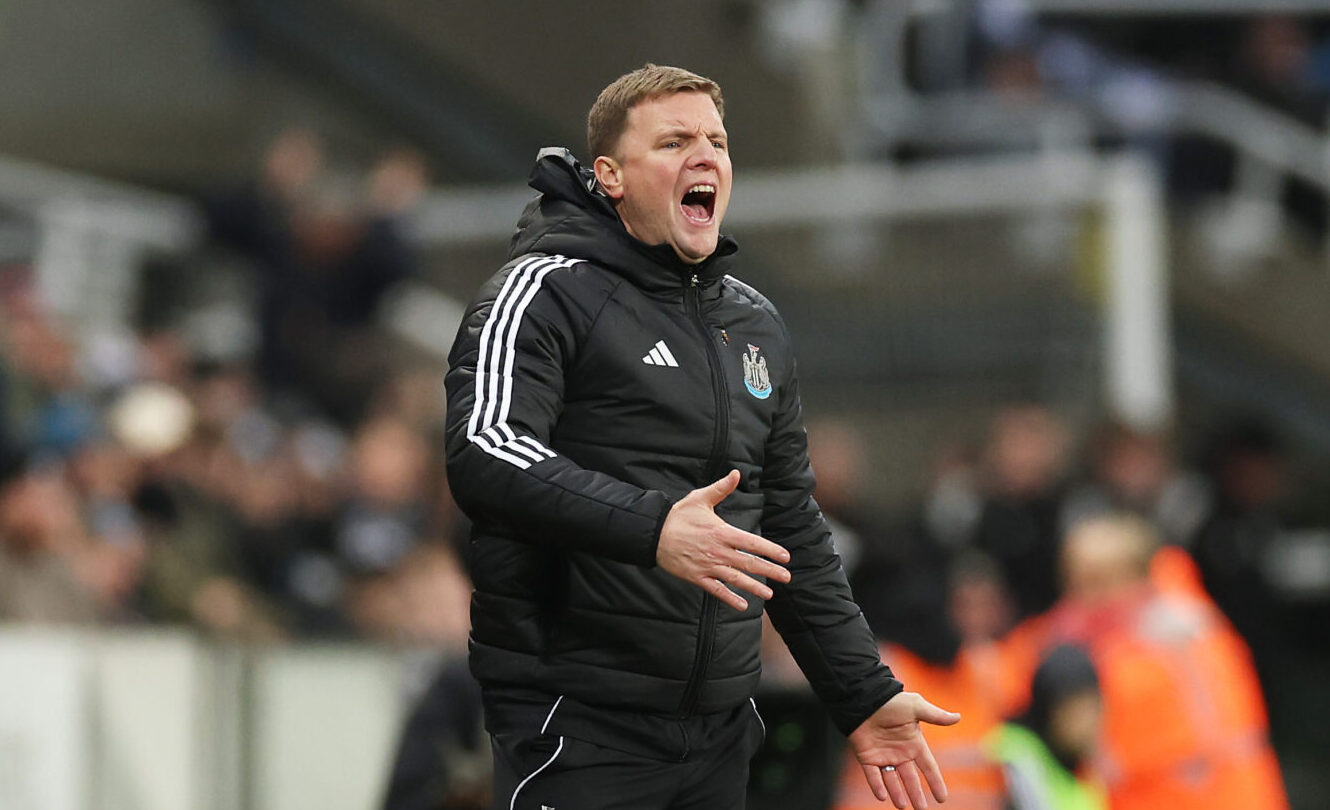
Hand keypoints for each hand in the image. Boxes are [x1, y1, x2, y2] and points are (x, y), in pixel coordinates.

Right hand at [656, 470, 790, 610]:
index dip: (770, 550)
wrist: (653, 534)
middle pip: (748, 563)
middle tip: (786, 577)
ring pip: (735, 579)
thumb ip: (721, 488)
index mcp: (721, 532)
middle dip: (769, 570)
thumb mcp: (700, 498)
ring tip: (769, 594)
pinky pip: (716, 590)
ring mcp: (707, 566)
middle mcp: (718, 551)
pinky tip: (742, 605)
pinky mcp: (697, 577)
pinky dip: (729, 598)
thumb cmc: (678, 515)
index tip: (785, 556)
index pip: (752, 543)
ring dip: (754, 587)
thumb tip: (736, 473)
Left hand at [848, 692, 960, 808]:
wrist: (865, 698)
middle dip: (916, 794)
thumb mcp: (915, 707)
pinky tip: (882, 796)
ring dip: (897, 794)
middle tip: (921, 809)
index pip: (928, 767)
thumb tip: (958, 717)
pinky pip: (872, 776)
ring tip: (903, 807)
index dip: (935, 782)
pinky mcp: (867, 757)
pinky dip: (877, 786)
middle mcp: (900, 753)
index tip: (942, 799)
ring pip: (892, 781)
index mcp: (914, 743)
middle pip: (910, 779)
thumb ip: (935, 716)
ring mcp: (883, 756)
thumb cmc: (891, 701)